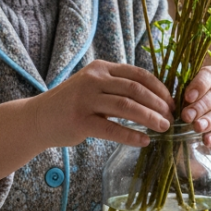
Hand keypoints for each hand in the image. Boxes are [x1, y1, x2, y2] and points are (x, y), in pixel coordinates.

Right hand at [37, 60, 173, 147]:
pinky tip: (144, 141)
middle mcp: (93, 80)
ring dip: (149, 118)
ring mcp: (85, 100)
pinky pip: (112, 129)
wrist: (38, 118)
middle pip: (135, 89)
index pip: (138, 74)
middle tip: (171, 117)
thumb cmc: (72, 104)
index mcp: (101, 69)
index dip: (159, 88)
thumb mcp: (94, 87)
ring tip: (163, 128)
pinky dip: (131, 136)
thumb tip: (155, 99)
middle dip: (158, 104)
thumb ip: (118, 88)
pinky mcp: (80, 121)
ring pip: (126, 107)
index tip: (171, 102)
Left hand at [180, 66, 210, 157]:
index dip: (199, 86)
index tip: (187, 97)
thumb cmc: (196, 100)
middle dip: (201, 106)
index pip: (209, 76)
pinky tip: (207, 141)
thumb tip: (169, 104)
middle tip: (187, 116)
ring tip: (197, 128)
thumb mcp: (189, 94)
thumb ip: (183, 96)